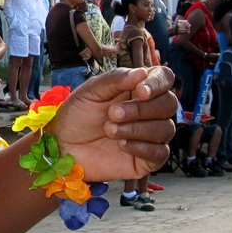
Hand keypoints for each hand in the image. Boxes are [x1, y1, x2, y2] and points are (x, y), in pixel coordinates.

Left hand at [50, 66, 177, 181]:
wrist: (62, 147)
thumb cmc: (76, 116)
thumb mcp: (91, 91)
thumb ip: (116, 79)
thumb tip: (143, 72)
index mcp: (137, 89)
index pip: (164, 78)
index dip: (158, 83)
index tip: (140, 92)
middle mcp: (148, 111)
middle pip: (169, 103)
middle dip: (141, 109)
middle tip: (112, 113)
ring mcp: (149, 135)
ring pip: (166, 128)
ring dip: (137, 129)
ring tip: (109, 130)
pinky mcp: (146, 159)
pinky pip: (160, 152)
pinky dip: (141, 147)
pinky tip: (121, 145)